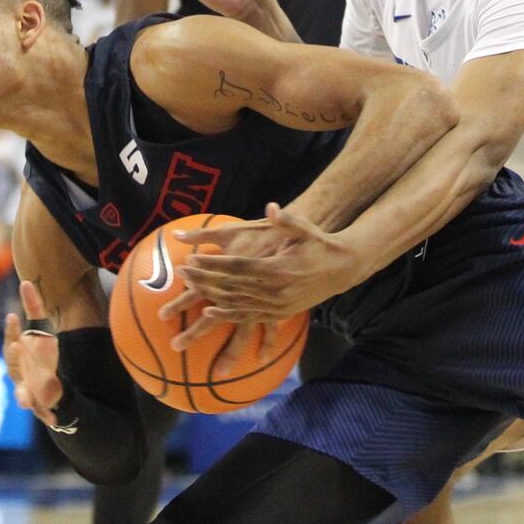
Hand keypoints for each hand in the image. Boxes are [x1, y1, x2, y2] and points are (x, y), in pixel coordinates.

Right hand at [2, 281, 65, 426]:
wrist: (50, 386)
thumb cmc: (41, 356)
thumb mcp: (42, 332)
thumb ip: (34, 308)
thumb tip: (26, 282)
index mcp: (18, 355)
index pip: (11, 341)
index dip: (11, 330)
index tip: (13, 316)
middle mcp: (18, 374)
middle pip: (13, 365)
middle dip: (14, 356)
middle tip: (17, 343)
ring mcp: (27, 391)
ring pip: (22, 393)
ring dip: (23, 395)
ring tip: (24, 397)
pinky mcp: (40, 406)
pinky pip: (42, 412)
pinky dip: (47, 415)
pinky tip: (53, 419)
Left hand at [157, 203, 366, 349]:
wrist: (342, 268)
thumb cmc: (319, 243)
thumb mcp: (304, 229)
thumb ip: (285, 220)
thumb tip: (270, 207)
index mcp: (277, 267)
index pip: (236, 267)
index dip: (211, 265)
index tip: (190, 260)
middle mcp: (275, 289)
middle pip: (230, 286)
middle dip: (203, 280)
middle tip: (181, 274)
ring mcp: (277, 304)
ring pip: (236, 303)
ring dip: (210, 296)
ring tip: (189, 290)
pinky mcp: (280, 313)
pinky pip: (249, 316)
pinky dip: (229, 314)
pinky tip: (210, 312)